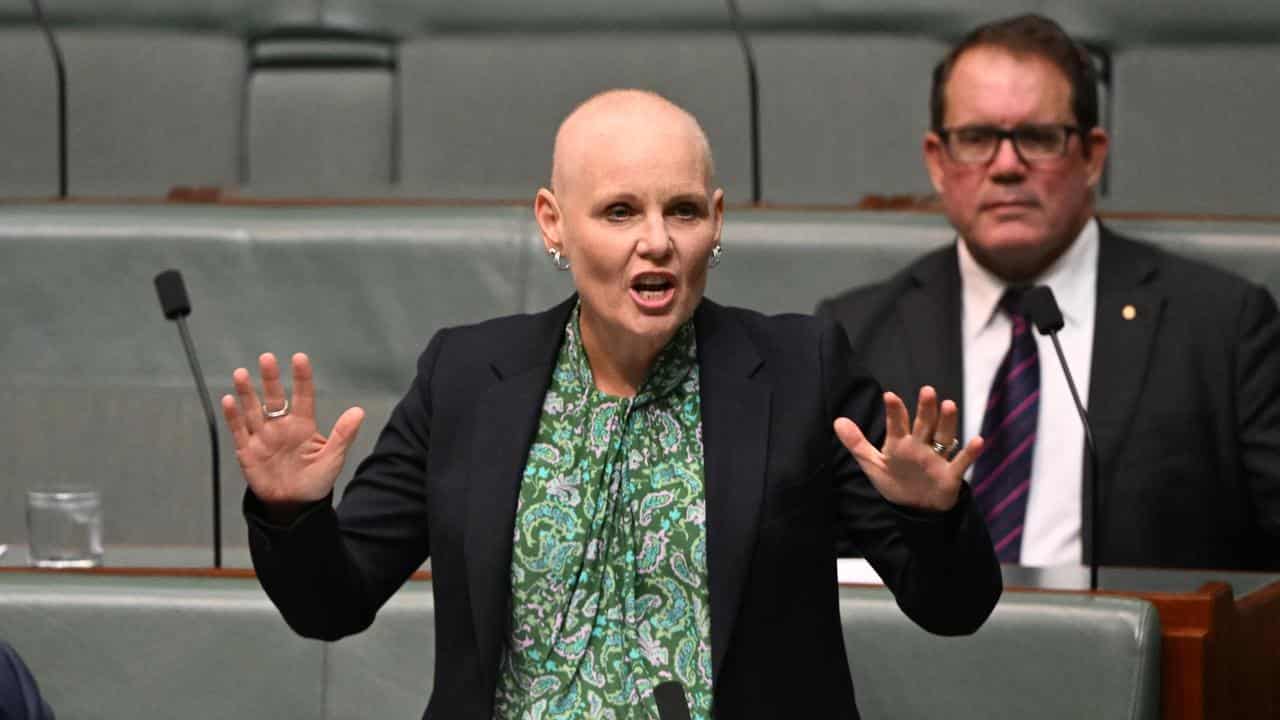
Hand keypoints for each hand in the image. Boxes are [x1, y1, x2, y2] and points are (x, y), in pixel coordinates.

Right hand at [222, 353, 364, 516]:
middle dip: (270, 379)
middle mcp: (281, 426)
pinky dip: (233, 416)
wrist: (294, 506)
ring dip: (247, 393)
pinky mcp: (247, 450)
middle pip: (274, 398)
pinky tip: (229, 400)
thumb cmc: (315, 481)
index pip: (303, 397)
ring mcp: (263, 437)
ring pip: (253, 410)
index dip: (301, 378)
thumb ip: (343, 435)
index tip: (299, 359)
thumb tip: (358, 411)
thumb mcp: (332, 459)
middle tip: (267, 358)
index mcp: (303, 426)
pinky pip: (238, 430)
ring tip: (242, 374)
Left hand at [834, 386, 982, 511]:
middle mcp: (920, 446)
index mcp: (900, 443)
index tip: (889, 396)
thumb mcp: (873, 464)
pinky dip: (970, 452)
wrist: (916, 510)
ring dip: (947, 422)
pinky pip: (962, 462)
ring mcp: (937, 459)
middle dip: (925, 409)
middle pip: (924, 424)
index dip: (894, 411)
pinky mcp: (950, 475)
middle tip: (927, 391)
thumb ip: (857, 443)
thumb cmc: (896, 482)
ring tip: (949, 404)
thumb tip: (837, 420)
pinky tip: (978, 440)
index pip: (897, 424)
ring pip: (943, 436)